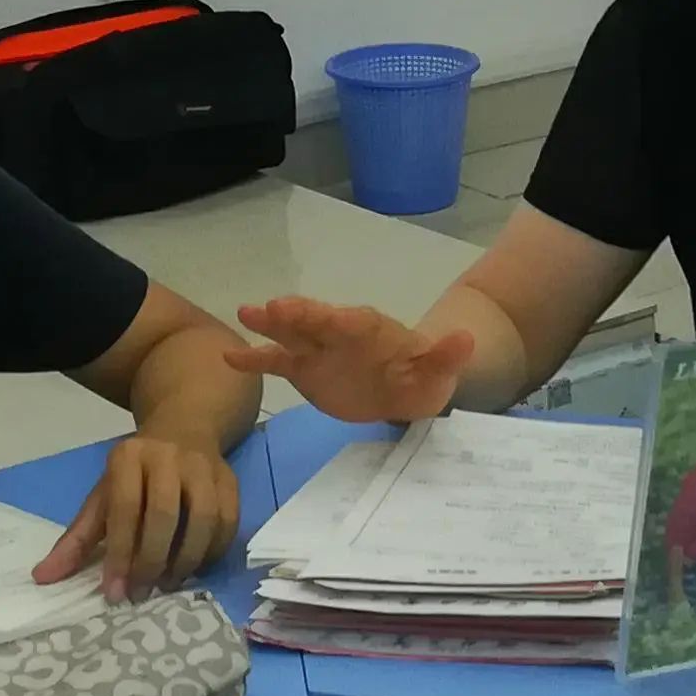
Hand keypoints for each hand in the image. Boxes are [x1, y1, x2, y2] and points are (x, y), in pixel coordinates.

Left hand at [39, 429, 242, 598]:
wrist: (183, 429)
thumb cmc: (135, 476)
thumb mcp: (102, 498)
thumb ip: (76, 539)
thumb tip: (42, 578)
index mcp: (129, 457)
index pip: (124, 509)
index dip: (119, 553)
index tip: (115, 592)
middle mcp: (168, 456)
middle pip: (164, 514)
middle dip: (152, 561)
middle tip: (142, 593)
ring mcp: (204, 466)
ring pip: (204, 519)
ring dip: (186, 560)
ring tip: (168, 584)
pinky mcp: (231, 480)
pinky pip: (228, 522)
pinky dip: (212, 552)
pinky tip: (194, 568)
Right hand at [225, 298, 474, 425]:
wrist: (407, 386)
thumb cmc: (422, 375)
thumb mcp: (440, 369)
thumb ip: (447, 355)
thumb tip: (466, 340)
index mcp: (369, 329)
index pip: (348, 321)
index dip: (329, 318)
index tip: (308, 312)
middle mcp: (338, 333)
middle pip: (314, 321)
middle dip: (295, 315)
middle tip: (267, 309)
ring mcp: (318, 350)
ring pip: (290, 334)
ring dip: (269, 326)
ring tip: (244, 313)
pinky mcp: (304, 369)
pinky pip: (276, 363)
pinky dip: (254, 360)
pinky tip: (230, 358)